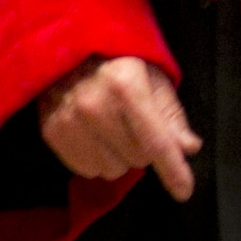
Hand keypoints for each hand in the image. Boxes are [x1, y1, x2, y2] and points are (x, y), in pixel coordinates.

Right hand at [38, 55, 200, 199]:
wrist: (67, 48)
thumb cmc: (119, 61)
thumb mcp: (154, 77)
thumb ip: (172, 115)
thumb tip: (188, 148)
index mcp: (128, 87)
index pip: (155, 141)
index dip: (173, 169)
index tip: (184, 192)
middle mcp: (95, 107)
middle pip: (137, 159)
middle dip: (145, 149)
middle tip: (137, 124)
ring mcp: (70, 121)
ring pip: (112, 170)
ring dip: (121, 157)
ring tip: (115, 129)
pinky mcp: (51, 133)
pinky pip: (87, 170)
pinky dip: (98, 159)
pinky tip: (96, 135)